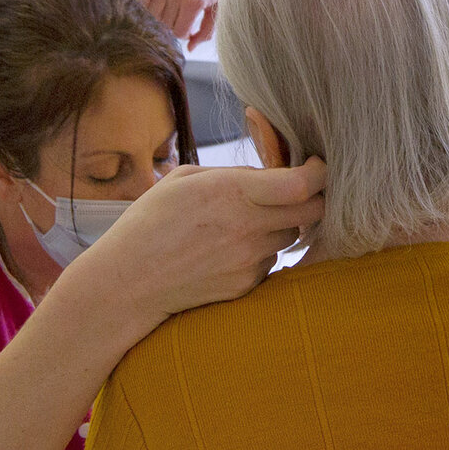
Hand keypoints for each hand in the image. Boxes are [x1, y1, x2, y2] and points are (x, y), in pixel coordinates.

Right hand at [76, 160, 326, 322]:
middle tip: (294, 190)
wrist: (129, 281)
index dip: (319, 172)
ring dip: (282, 224)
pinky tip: (229, 248)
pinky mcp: (246, 284)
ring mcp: (249, 260)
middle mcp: (247, 228)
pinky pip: (271, 260)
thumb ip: (236, 174)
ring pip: (291, 235)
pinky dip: (261, 250)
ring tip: (245, 221)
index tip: (316, 165)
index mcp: (232, 193)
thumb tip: (271, 174)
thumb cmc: (151, 221)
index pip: (303, 185)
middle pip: (313, 212)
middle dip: (312, 197)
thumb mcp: (186, 179)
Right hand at [139, 0, 227, 47]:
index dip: (183, 33)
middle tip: (179, 18)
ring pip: (154, 13)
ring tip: (170, 11)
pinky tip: (158, 4)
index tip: (187, 27)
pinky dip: (148, 4)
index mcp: (194, 3)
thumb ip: (205, 31)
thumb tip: (190, 47)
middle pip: (165, 24)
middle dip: (172, 25)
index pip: (178, 32)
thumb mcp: (216, 8)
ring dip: (161, 16)